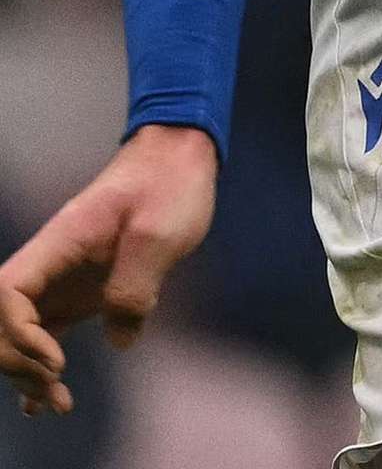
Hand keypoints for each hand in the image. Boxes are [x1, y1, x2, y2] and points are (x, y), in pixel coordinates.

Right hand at [1, 124, 217, 415]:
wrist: (178, 162)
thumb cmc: (169, 187)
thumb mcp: (159, 234)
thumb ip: (136, 285)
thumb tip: (120, 340)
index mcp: (57, 245)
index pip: (6, 296)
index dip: (19, 336)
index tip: (58, 360)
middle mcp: (48, 266)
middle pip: (3, 324)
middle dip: (18, 363)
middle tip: (58, 391)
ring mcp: (60, 280)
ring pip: (20, 334)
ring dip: (28, 372)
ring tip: (59, 405)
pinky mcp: (80, 291)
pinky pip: (45, 333)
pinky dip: (40, 365)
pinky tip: (42, 400)